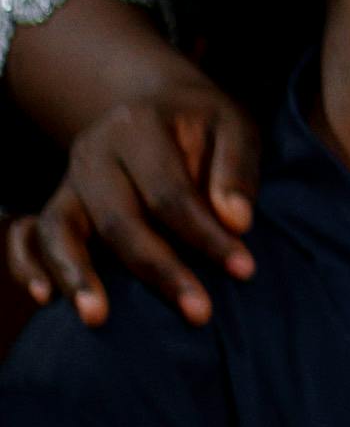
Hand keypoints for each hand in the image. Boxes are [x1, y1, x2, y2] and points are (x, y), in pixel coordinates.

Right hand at [6, 71, 262, 326]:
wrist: (157, 107)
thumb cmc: (203, 124)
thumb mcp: (234, 126)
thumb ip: (236, 169)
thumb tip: (237, 222)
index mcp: (136, 126)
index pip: (170, 192)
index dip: (207, 235)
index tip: (245, 269)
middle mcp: (93, 153)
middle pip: (118, 220)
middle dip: (159, 270)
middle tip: (200, 313)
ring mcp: (68, 181)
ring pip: (60, 230)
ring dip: (78, 276)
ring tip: (97, 319)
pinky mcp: (56, 205)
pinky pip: (27, 236)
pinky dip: (28, 265)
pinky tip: (46, 299)